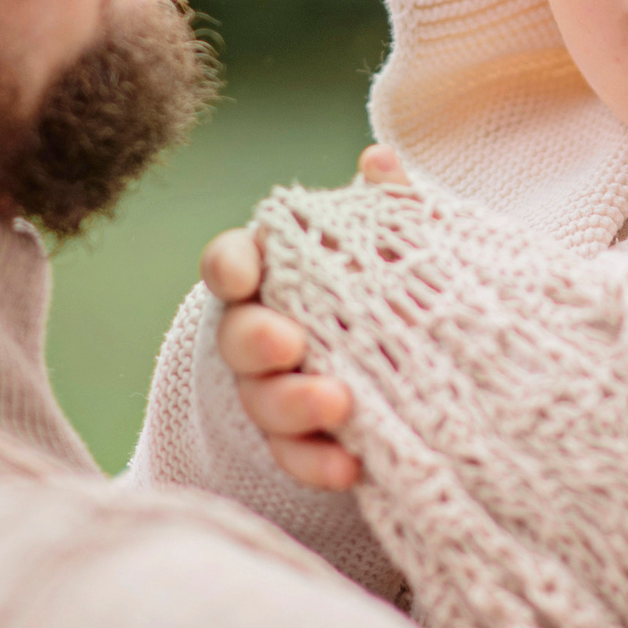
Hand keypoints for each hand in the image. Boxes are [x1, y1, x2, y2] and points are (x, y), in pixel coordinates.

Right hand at [196, 145, 409, 490]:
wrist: (395, 360)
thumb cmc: (376, 285)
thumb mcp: (386, 245)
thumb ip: (383, 206)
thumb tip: (380, 160)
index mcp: (272, 274)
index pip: (232, 263)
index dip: (231, 267)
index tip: (243, 275)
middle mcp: (258, 332)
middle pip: (238, 338)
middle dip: (260, 342)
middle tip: (290, 346)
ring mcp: (273, 390)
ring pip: (263, 401)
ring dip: (294, 405)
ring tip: (338, 406)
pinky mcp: (298, 442)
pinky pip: (296, 456)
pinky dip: (318, 462)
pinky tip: (352, 467)